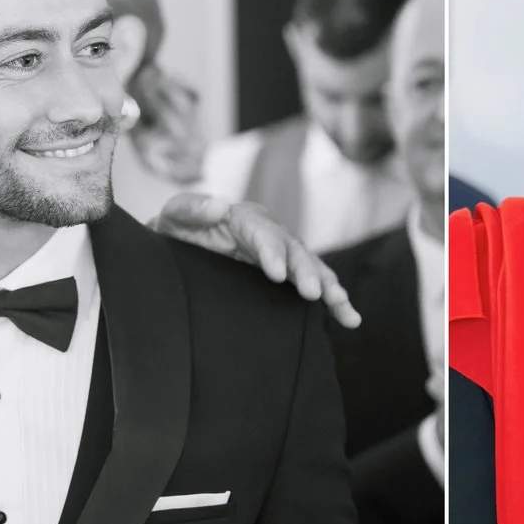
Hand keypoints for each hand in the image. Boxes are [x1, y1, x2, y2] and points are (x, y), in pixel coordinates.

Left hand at [149, 193, 359, 328]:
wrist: (178, 246)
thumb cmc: (177, 229)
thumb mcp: (176, 214)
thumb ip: (192, 208)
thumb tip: (219, 206)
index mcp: (244, 218)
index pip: (262, 232)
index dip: (272, 252)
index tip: (278, 274)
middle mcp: (268, 233)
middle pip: (293, 249)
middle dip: (306, 271)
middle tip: (316, 294)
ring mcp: (278, 253)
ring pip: (309, 266)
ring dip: (328, 286)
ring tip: (342, 307)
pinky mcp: (282, 273)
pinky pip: (310, 283)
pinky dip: (330, 298)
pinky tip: (347, 316)